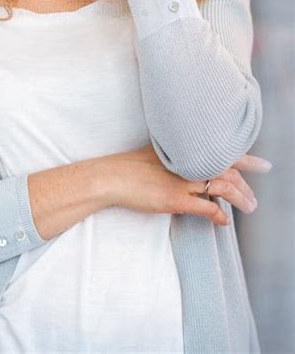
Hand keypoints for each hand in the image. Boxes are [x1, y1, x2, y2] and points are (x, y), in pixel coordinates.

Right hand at [98, 143, 269, 226]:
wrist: (110, 177)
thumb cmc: (128, 167)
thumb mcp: (155, 154)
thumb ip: (175, 158)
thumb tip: (190, 167)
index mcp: (182, 148)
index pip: (220, 150)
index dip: (243, 157)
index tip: (258, 163)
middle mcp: (186, 161)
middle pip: (227, 169)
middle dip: (246, 184)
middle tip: (254, 198)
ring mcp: (181, 180)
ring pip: (223, 187)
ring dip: (240, 199)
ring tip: (249, 208)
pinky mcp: (175, 199)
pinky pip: (206, 207)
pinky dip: (219, 215)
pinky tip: (224, 221)